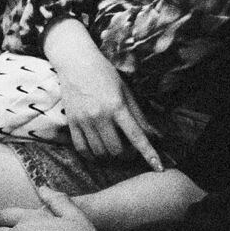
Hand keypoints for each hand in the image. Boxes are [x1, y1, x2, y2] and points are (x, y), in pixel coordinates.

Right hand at [51, 45, 161, 169]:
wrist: (76, 62)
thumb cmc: (105, 74)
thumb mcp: (126, 91)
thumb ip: (138, 115)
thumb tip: (154, 135)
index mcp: (117, 106)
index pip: (137, 136)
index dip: (149, 154)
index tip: (159, 168)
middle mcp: (100, 115)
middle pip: (117, 151)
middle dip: (127, 156)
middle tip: (130, 150)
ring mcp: (84, 121)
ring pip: (100, 153)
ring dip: (110, 157)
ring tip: (115, 150)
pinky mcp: (71, 123)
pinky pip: (82, 149)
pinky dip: (92, 156)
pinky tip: (98, 152)